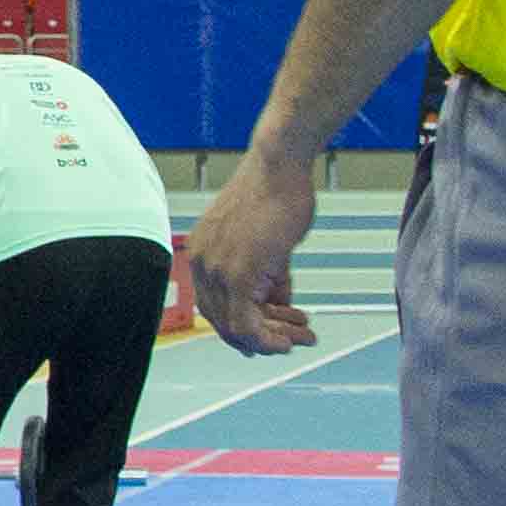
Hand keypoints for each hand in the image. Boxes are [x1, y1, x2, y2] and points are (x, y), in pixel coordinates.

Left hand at [183, 163, 317, 355]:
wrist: (280, 166)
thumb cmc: (277, 193)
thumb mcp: (268, 244)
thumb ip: (270, 278)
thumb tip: (280, 307)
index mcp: (201, 254)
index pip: (214, 306)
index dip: (244, 325)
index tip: (272, 333)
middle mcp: (200, 264)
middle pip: (222, 322)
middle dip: (262, 337)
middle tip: (293, 339)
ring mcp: (216, 270)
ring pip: (235, 329)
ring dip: (274, 339)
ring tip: (304, 336)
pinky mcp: (238, 275)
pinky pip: (246, 325)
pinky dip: (271, 338)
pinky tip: (295, 336)